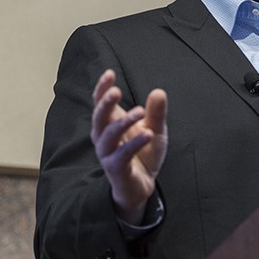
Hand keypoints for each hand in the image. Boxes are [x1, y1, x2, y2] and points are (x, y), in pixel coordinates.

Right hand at [90, 69, 167, 224]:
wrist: (142, 185)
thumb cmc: (144, 154)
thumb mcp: (155, 129)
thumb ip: (156, 112)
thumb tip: (158, 92)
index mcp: (110, 123)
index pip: (100, 102)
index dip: (102, 88)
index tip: (110, 73)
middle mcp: (104, 137)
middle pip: (99, 117)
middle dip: (105, 103)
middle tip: (116, 91)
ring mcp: (107, 153)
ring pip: (108, 135)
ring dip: (123, 122)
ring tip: (140, 112)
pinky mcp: (115, 168)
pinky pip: (121, 154)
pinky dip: (134, 144)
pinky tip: (147, 134)